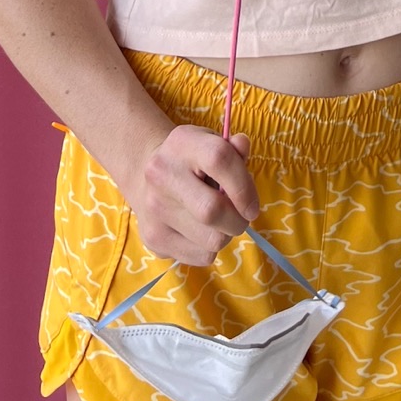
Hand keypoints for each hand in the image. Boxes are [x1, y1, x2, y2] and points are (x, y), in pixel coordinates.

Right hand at [128, 124, 259, 265]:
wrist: (147, 180)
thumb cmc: (192, 162)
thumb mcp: (212, 144)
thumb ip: (233, 148)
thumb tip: (242, 146)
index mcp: (181, 143)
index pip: (219, 160)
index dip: (244, 186)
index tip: (253, 205)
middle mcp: (162, 175)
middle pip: (212, 210)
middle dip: (238, 220)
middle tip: (241, 217)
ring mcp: (154, 210)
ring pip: (211, 240)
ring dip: (226, 235)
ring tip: (220, 223)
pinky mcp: (154, 238)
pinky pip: (201, 257)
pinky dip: (211, 248)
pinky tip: (202, 233)